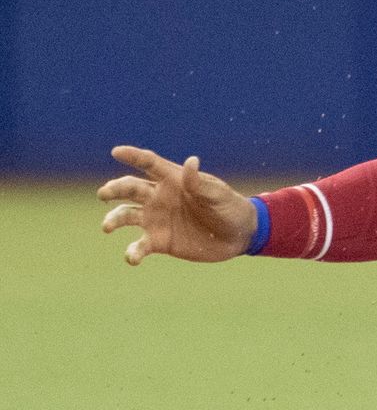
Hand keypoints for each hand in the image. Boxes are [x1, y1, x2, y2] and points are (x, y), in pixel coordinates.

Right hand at [98, 145, 257, 264]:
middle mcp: (158, 197)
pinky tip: (132, 258)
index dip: (133, 156)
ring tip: (107, 226)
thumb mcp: (218, 195)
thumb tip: (191, 161)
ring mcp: (156, 219)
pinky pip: (140, 246)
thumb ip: (200, 183)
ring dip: (114, 219)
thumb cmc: (230, 208)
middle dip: (114, 189)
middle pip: (130, 188)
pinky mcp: (159, 241)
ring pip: (126, 215)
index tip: (117, 151)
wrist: (239, 236)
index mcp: (173, 180)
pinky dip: (133, 252)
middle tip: (104, 193)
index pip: (149, 164)